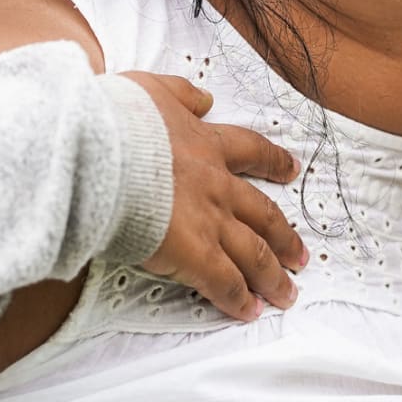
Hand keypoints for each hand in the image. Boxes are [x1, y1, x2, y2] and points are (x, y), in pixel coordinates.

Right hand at [121, 72, 306, 320]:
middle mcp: (217, 185)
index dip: (273, 162)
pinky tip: (249, 311)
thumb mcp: (153, 90)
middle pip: (263, 214)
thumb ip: (181, 94)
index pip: (250, 151)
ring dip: (272, 276)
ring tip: (287, 293)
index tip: (290, 170)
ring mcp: (209, 221)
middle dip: (284, 236)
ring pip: (254, 253)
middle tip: (301, 254)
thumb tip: (204, 97)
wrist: (101, 151)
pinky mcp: (194, 254)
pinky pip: (225, 283)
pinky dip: (239, 299)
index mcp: (206, 145)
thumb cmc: (116, 121)